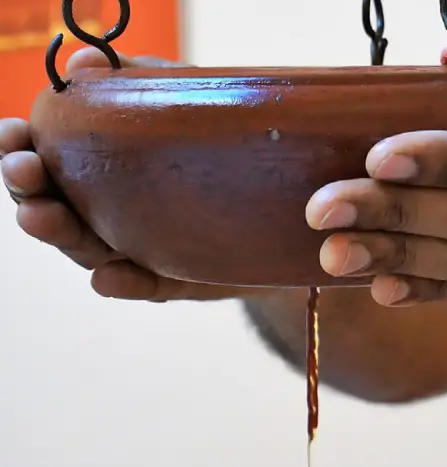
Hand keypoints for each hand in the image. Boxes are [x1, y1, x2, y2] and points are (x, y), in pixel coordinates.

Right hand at [3, 48, 259, 301]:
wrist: (279, 202)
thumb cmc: (214, 147)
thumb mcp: (178, 101)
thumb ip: (131, 80)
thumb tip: (82, 61)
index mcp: (97, 170)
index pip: (46, 161)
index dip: (20, 149)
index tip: (13, 135)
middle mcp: (107, 213)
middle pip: (54, 209)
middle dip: (30, 192)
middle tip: (24, 172)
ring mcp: (138, 248)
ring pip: (89, 249)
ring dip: (63, 234)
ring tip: (42, 217)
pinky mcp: (176, 277)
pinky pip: (147, 285)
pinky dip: (125, 283)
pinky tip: (109, 277)